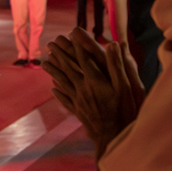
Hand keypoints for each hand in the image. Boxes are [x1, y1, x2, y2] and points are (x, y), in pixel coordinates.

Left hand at [44, 28, 144, 159]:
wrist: (113, 138)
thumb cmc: (124, 111)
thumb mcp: (126, 87)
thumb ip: (118, 65)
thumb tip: (114, 44)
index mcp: (95, 80)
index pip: (83, 57)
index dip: (77, 44)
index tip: (71, 33)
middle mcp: (83, 88)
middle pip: (69, 67)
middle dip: (60, 53)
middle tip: (51, 42)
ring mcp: (79, 100)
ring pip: (62, 82)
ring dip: (53, 70)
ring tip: (44, 62)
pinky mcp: (78, 111)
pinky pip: (65, 99)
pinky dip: (58, 92)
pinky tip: (52, 88)